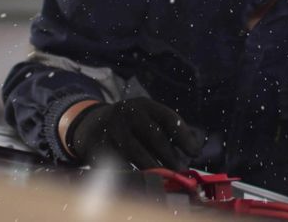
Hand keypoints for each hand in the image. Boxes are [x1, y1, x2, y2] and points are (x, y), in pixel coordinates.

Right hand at [65, 97, 202, 169]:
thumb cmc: (131, 126)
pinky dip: (133, 176)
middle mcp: (128, 114)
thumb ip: (169, 131)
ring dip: (154, 168)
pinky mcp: (99, 147)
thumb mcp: (147, 118)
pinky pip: (119, 165)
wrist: (91, 125)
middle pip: (155, 137)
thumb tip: (195, 148)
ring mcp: (112, 130)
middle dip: (171, 156)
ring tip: (165, 178)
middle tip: (181, 170)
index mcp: (145, 105)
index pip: (169, 118)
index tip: (194, 153)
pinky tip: (143, 183)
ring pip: (137, 153)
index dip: (184, 136)